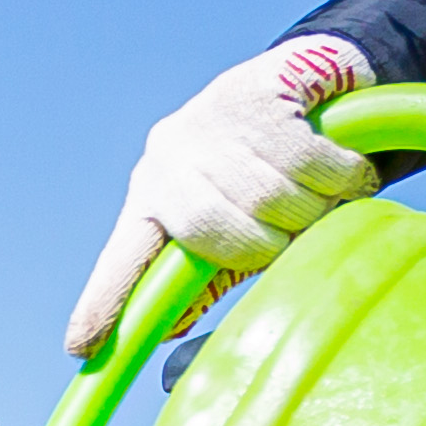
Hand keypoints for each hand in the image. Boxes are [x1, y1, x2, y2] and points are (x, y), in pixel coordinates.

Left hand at [62, 34, 379, 355]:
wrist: (309, 80)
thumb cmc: (269, 171)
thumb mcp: (237, 225)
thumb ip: (206, 274)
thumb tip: (168, 330)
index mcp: (154, 199)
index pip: (124, 255)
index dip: (104, 299)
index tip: (81, 345)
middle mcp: (169, 157)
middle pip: (214, 230)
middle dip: (266, 244)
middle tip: (291, 232)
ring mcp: (208, 119)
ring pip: (271, 198)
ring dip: (313, 207)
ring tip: (320, 192)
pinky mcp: (256, 88)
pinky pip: (308, 160)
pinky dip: (341, 175)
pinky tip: (344, 167)